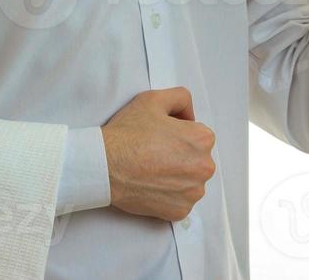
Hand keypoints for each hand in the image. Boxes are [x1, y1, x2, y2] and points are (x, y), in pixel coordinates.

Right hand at [100, 87, 215, 221]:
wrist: (105, 165)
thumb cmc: (128, 133)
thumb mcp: (154, 99)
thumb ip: (180, 97)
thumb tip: (188, 113)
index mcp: (202, 140)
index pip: (199, 135)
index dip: (178, 133)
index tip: (161, 136)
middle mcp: (204, 167)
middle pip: (196, 159)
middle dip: (180, 155)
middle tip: (155, 152)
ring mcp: (192, 192)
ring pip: (190, 181)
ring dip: (176, 176)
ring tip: (152, 169)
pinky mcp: (179, 211)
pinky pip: (179, 201)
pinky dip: (168, 195)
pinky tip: (151, 184)